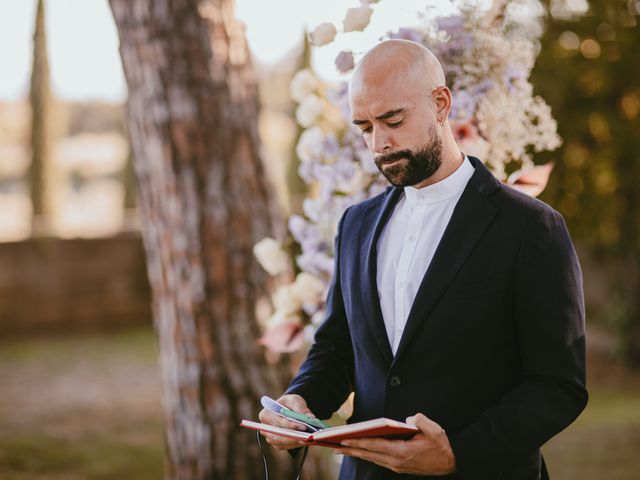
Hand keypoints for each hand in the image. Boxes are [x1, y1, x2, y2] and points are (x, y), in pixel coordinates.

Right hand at [258, 394, 314, 449]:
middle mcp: (265, 427)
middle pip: (280, 434)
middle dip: (294, 436)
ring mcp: (269, 437)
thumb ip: (302, 408)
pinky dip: (295, 444)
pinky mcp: (276, 444)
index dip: (292, 425)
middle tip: (308, 436)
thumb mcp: (295, 401)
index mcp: (266, 414)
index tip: (304, 426)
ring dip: (296, 441)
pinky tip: (304, 441)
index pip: (280, 421)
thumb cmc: (289, 404)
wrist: (287, 410)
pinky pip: (285, 446)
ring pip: (283, 442)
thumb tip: (311, 417)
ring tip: (308, 439)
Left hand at [335, 413, 455, 475]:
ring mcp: (397, 465)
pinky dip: (366, 455)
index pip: (374, 446)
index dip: (357, 443)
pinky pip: (378, 460)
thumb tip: (408, 418)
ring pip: (371, 459)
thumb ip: (420, 420)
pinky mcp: (399, 466)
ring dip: (356, 453)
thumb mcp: (434, 430)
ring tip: (341, 449)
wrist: (452, 462)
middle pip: (368, 454)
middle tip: (332, 445)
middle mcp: (396, 461)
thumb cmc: (441, 445)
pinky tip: (360, 452)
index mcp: (401, 451)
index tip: (342, 440)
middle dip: (350, 450)